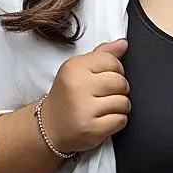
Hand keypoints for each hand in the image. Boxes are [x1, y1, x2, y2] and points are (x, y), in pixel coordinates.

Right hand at [40, 37, 129, 155]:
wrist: (49, 126)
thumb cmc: (67, 96)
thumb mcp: (78, 70)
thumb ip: (101, 55)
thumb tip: (123, 43)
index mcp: (74, 67)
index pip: (112, 61)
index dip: (116, 71)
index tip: (106, 78)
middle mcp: (77, 86)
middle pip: (120, 82)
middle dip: (120, 90)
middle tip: (107, 95)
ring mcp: (84, 109)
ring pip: (124, 102)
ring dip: (120, 107)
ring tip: (104, 108)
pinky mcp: (91, 128)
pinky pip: (121, 120)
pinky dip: (117, 121)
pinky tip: (103, 119)